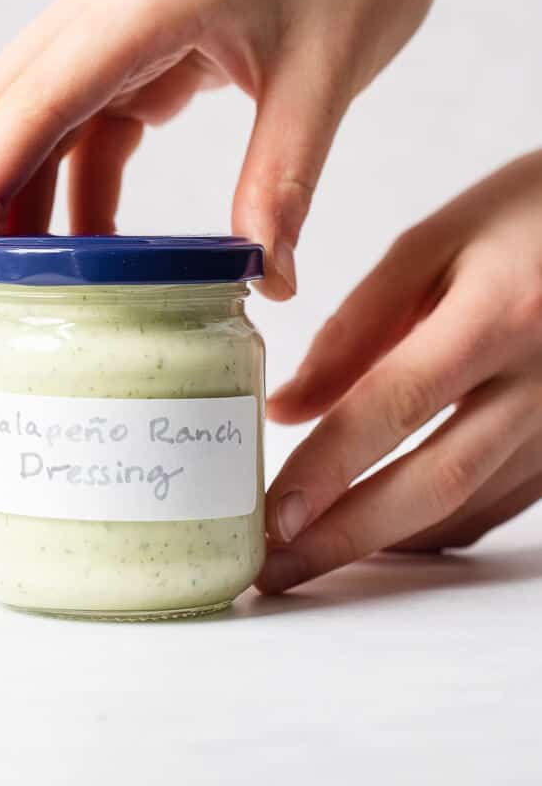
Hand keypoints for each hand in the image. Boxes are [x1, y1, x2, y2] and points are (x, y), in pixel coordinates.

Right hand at [0, 0, 464, 314]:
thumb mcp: (324, 82)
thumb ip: (282, 186)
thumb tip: (269, 284)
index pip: (30, 105)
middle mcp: (106, 0)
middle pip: (7, 110)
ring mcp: (115, 16)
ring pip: (39, 119)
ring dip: (27, 199)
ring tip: (26, 284)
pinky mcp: (137, 38)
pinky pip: (88, 120)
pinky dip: (80, 183)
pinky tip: (90, 242)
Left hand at [259, 151, 541, 592]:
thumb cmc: (530, 214)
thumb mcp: (437, 241)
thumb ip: (359, 327)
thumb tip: (288, 406)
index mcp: (500, 314)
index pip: (395, 404)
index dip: (328, 467)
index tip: (270, 515)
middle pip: (436, 479)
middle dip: (346, 535)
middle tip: (273, 570)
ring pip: (469, 504)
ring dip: (385, 542)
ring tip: (310, 561)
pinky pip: (499, 503)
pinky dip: (435, 527)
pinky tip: (385, 537)